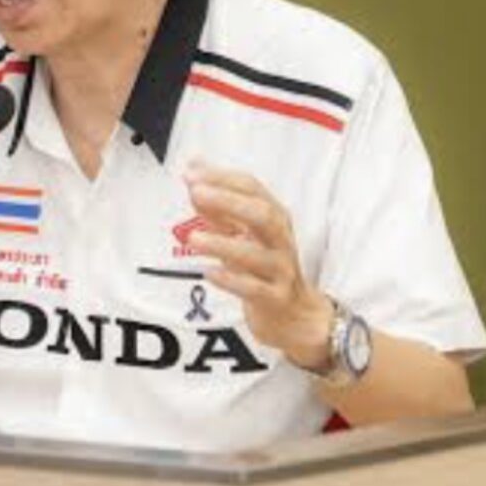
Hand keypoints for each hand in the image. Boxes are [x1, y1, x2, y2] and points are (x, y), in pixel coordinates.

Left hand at [184, 161, 333, 369]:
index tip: (192, 173)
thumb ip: (217, 205)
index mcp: (274, 217)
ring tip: (193, 238)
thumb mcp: (243, 232)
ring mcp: (281, 269)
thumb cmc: (264, 266)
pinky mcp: (275, 298)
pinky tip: (210, 272)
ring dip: (222, 243)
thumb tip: (193, 171)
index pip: (251, 188)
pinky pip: (254, 289)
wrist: (293, 314)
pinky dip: (231, 279)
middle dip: (228, 201)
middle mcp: (280, 240)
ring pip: (256, 254)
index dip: (221, 178)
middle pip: (262, 214)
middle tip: (196, 193)